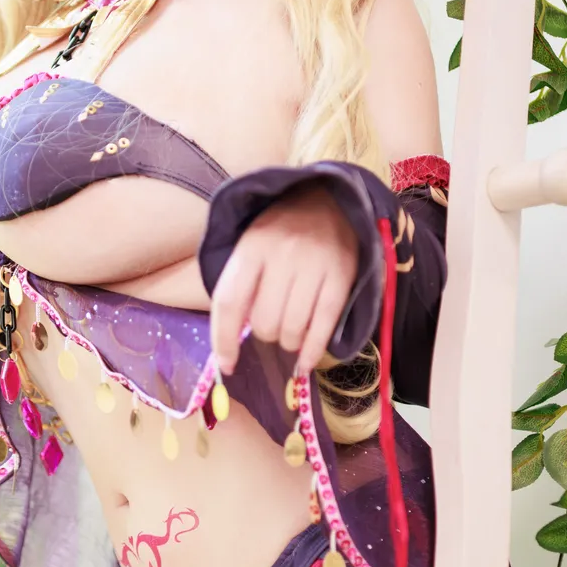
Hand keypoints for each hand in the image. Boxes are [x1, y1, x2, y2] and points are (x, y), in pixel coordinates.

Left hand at [209, 183, 357, 377]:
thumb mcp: (250, 247)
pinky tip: (304, 362)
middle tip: (271, 322)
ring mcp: (314, 265)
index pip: (230, 302)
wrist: (329, 201)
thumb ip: (238, 286)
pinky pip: (323, 326)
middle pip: (264, 321)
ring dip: (288, 342)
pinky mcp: (341, 277)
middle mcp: (282, 255)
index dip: (224, 340)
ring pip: (292, 329)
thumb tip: (229, 343)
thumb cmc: (282, 231)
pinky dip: (312, 351)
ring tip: (290, 330)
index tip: (227, 365)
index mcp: (251, 247)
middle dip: (264, 333)